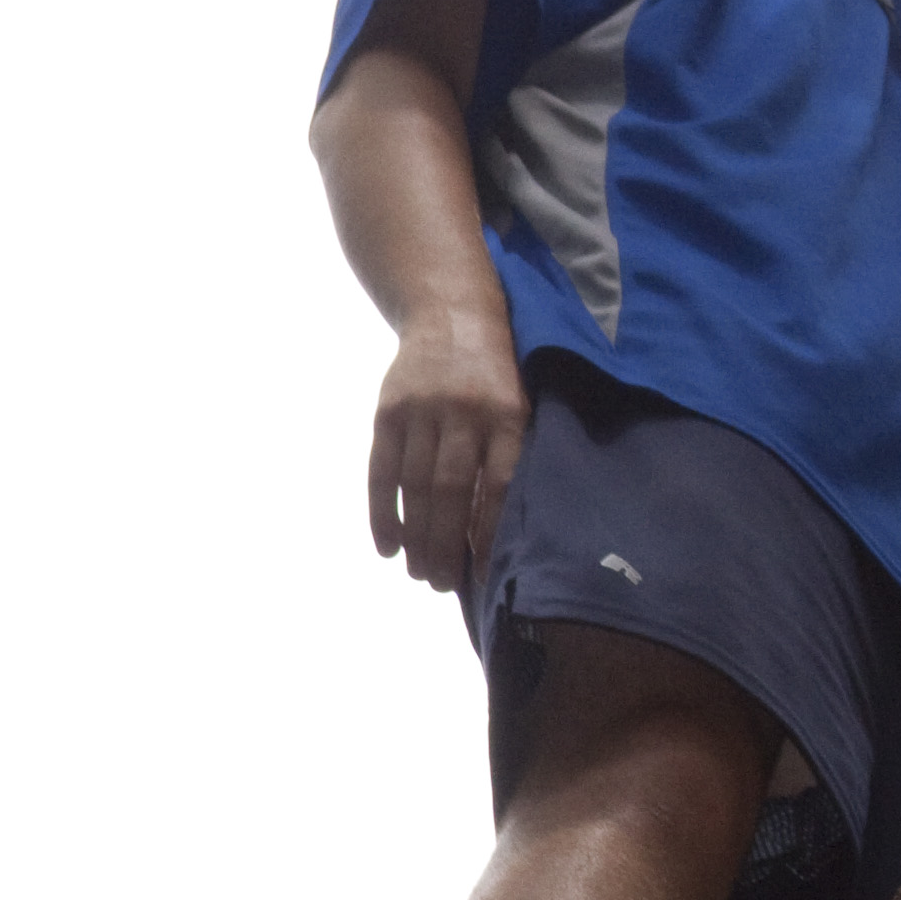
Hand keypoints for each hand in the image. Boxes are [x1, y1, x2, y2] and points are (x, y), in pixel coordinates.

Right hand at [372, 304, 526, 595]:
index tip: (484, 574)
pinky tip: (387, 546)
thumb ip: (507, 456)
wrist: (452, 313)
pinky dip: (383, 511)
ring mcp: (423, 410)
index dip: (490, 533)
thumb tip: (493, 529)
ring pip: (416, 486)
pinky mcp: (389, 409)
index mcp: (509, 415)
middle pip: (452, 491)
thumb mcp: (518, 405)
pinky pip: (382, 470)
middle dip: (446, 545)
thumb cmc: (495, 374)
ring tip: (419, 574)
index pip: (501, 485)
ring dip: (416, 537)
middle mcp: (465, 412)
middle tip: (442, 586)